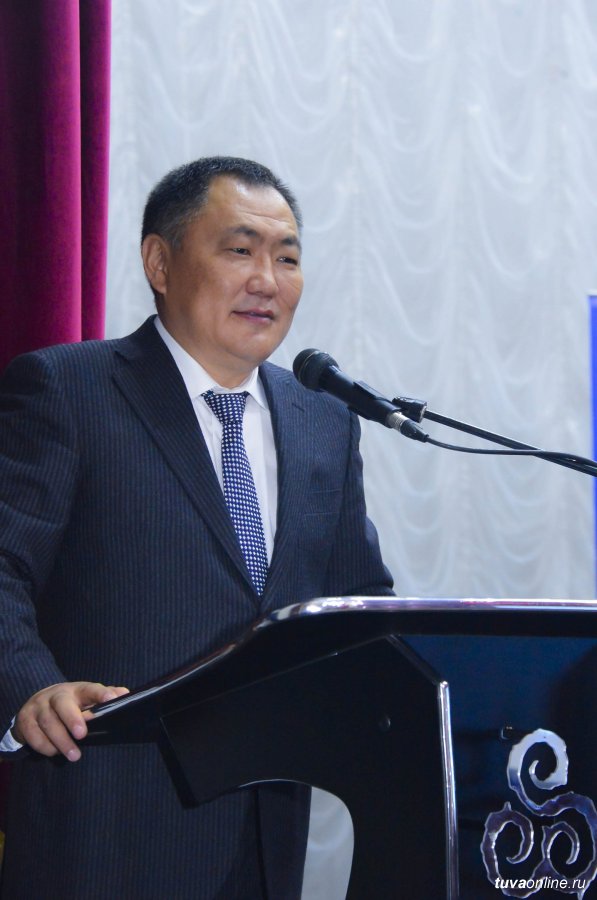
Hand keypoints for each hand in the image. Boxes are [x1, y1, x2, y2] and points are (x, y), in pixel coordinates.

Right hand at [13, 681, 128, 761]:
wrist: (35, 706)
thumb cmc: (69, 705)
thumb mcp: (85, 700)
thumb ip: (105, 697)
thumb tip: (124, 695)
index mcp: (75, 690)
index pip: (90, 689)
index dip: (101, 694)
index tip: (112, 700)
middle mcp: (55, 695)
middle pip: (63, 704)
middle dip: (72, 719)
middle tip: (82, 735)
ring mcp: (38, 707)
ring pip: (48, 722)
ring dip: (61, 741)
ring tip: (74, 755)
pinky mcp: (25, 720)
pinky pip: (33, 735)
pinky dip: (45, 746)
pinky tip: (54, 752)